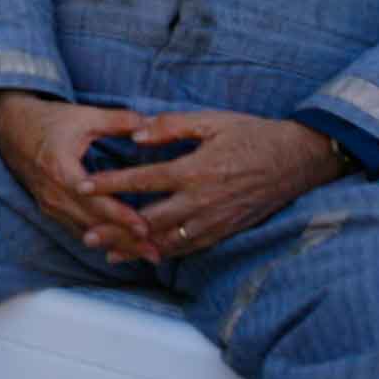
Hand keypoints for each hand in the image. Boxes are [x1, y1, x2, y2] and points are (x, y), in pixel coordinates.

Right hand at [0, 91, 161, 264]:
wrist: (10, 127)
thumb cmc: (49, 120)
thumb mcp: (84, 116)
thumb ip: (119, 120)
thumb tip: (152, 123)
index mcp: (62, 171)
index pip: (95, 201)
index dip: (121, 217)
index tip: (145, 229)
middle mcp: (54, 194)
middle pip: (93, 225)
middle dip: (125, 241)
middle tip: (156, 254)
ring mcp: (49, 205)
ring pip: (86, 233)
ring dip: (115, 245)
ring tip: (144, 255)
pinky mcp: (49, 209)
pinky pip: (76, 230)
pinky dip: (99, 239)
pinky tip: (119, 246)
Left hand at [81, 111, 341, 257]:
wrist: (296, 159)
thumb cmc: (252, 134)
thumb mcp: (211, 120)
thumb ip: (170, 127)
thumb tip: (134, 135)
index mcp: (194, 170)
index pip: (142, 180)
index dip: (110, 184)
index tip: (82, 187)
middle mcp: (201, 201)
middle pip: (148, 221)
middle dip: (114, 229)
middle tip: (85, 234)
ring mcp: (213, 220)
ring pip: (166, 241)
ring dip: (134, 249)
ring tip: (106, 253)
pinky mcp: (224, 231)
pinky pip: (189, 248)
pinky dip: (164, 254)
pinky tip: (146, 257)